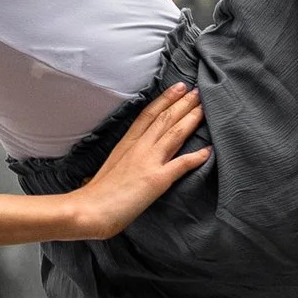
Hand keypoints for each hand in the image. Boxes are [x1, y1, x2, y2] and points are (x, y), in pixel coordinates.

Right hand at [64, 82, 210, 237]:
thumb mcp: (113, 165)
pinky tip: (208, 150)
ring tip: (205, 107)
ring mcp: (148, 161)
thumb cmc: (98, 193)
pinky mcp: (156, 179)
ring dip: (191, 118)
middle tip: (199, 91)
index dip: (165, 99)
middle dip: (183, 103)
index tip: (179, 87)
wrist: (89, 210)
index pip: (149, 114)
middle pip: (165, 118)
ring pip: (174, 133)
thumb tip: (136, 155)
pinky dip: (196, 156)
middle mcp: (139, 147)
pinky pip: (181, 164)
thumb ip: (127, 156)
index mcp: (127, 143)